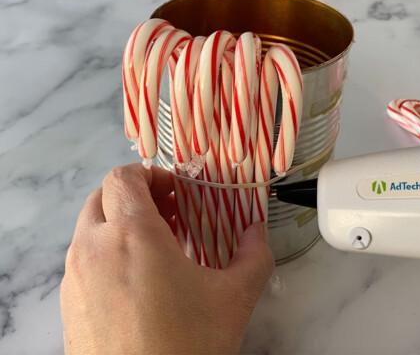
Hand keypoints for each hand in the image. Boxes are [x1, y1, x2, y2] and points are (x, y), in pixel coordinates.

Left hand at [60, 164, 273, 353]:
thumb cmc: (185, 347)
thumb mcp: (234, 298)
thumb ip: (254, 254)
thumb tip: (257, 232)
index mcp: (132, 235)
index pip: (124, 177)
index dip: (151, 174)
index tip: (176, 191)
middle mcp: (93, 249)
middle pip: (104, 198)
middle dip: (136, 197)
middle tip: (170, 215)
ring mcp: (75, 278)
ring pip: (90, 229)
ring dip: (120, 225)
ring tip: (156, 249)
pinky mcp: (69, 305)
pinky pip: (83, 261)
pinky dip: (107, 254)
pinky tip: (138, 282)